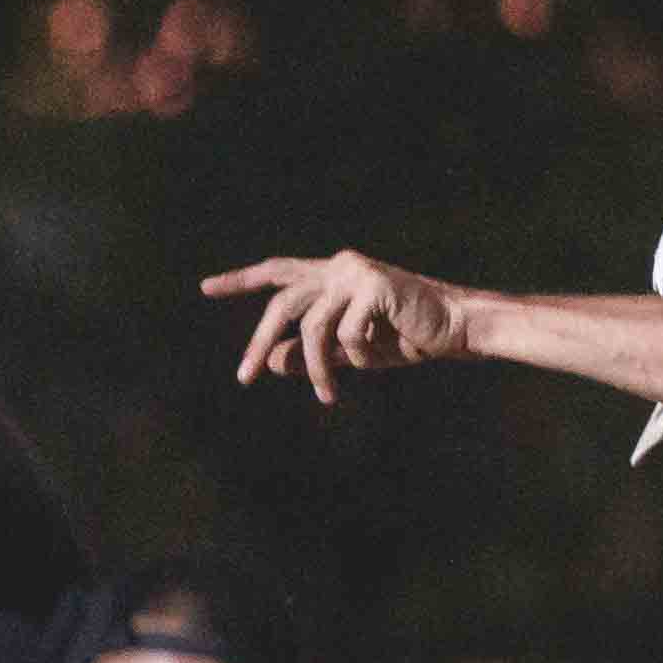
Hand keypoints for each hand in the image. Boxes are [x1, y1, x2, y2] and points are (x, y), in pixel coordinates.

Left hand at [201, 249, 474, 397]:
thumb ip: (311, 353)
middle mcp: (338, 266)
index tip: (206, 288)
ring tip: (328, 397)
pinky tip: (381, 354)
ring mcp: (355, 272)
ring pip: (313, 327)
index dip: (241, 279)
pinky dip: (359, 356)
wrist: (456, 328)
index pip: (278, 271)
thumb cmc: (406, 338)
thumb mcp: (350, 351)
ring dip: (318, 369)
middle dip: (259, 342)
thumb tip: (268, 360)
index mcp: (331, 273)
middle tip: (243, 377)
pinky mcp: (373, 286)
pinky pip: (346, 335)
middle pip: (283, 304)